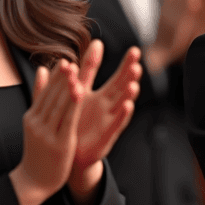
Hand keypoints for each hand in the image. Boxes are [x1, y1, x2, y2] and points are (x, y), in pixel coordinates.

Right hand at [10, 58, 83, 204]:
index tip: (64, 60)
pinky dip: (73, 104)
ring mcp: (47, 133)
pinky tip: (79, 91)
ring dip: (67, 86)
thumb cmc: (39, 150)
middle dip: (61, 78)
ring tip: (75, 70)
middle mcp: (38, 123)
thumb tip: (41, 69)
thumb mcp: (35, 122)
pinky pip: (68, 120)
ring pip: (59, 105)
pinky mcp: (59, 143)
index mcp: (32, 116)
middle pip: (52, 96)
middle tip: (70, 60)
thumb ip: (40, 96)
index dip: (55, 76)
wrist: (34, 181)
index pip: (45, 92)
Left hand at [67, 41, 141, 204]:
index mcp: (101, 97)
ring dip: (129, 95)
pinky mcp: (105, 138)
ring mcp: (108, 122)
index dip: (126, 64)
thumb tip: (82, 49)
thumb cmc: (72, 123)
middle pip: (123, 88)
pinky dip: (122, 116)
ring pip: (122, 105)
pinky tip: (127, 105)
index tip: (135, 50)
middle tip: (137, 62)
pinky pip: (115, 125)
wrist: (67, 154)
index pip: (117, 76)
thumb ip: (79, 74)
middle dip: (131, 75)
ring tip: (133, 83)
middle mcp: (109, 108)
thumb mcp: (75, 94)